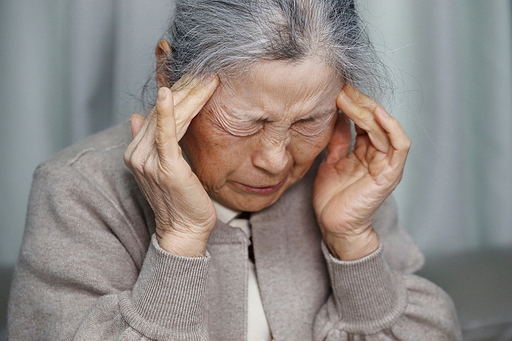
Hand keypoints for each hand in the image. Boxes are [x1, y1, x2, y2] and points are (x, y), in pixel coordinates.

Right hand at [124, 77, 218, 256]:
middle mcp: (136, 154)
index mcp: (136, 152)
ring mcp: (147, 160)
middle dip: (186, 90)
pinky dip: (167, 112)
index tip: (195, 78)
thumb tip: (136, 117)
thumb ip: (151, 142)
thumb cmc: (181, 200)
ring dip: (188, 96)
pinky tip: (171, 93)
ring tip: (207, 79)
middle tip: (207, 72)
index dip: (177, 95)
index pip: (156, 115)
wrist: (184, 230)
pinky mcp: (164, 166)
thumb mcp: (164, 167)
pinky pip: (165, 134)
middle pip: (162, 112)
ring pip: (168, 118)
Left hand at [313, 84, 409, 260]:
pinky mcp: (390, 174)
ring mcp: (386, 163)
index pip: (363, 120)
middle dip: (359, 102)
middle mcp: (378, 154)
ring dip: (368, 111)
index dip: (352, 104)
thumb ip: (338, 140)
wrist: (334, 226)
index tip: (336, 89)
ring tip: (350, 97)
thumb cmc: (332, 198)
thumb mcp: (331, 161)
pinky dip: (392, 129)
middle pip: (374, 120)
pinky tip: (377, 114)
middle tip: (342, 87)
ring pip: (384, 128)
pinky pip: (399, 147)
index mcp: (365, 151)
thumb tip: (336, 115)